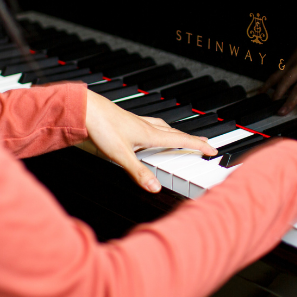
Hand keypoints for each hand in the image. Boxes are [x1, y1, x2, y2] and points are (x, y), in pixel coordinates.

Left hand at [84, 90, 216, 191]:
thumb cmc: (101, 127)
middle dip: (190, 139)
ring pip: (162, 127)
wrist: (84, 109)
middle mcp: (146, 126)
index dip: (198, 146)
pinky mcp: (126, 122)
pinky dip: (157, 130)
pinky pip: (149, 125)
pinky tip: (149, 133)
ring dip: (174, 133)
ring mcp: (135, 123)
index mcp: (150, 134)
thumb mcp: (121, 155)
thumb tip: (155, 187)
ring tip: (179, 138)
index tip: (212, 150)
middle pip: (175, 133)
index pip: (181, 140)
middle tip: (203, 143)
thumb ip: (139, 172)